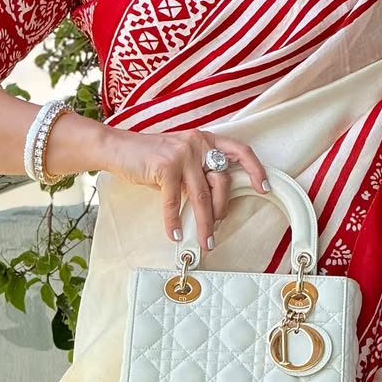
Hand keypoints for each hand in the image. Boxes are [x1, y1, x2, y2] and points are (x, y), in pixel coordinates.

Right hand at [99, 125, 268, 248]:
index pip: (240, 151)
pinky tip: (174, 233)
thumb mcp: (180, 158)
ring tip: (205, 241)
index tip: (264, 187)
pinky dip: (174, 221)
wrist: (117, 147)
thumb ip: (198, 173)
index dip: (255, 169)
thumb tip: (214, 204)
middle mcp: (198, 143)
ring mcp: (182, 153)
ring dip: (204, 224)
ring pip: (202, 196)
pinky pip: (175, 201)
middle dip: (221, 210)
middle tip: (215, 228)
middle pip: (222, 182)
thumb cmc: (149, 156)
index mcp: (205, 140)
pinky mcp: (166, 166)